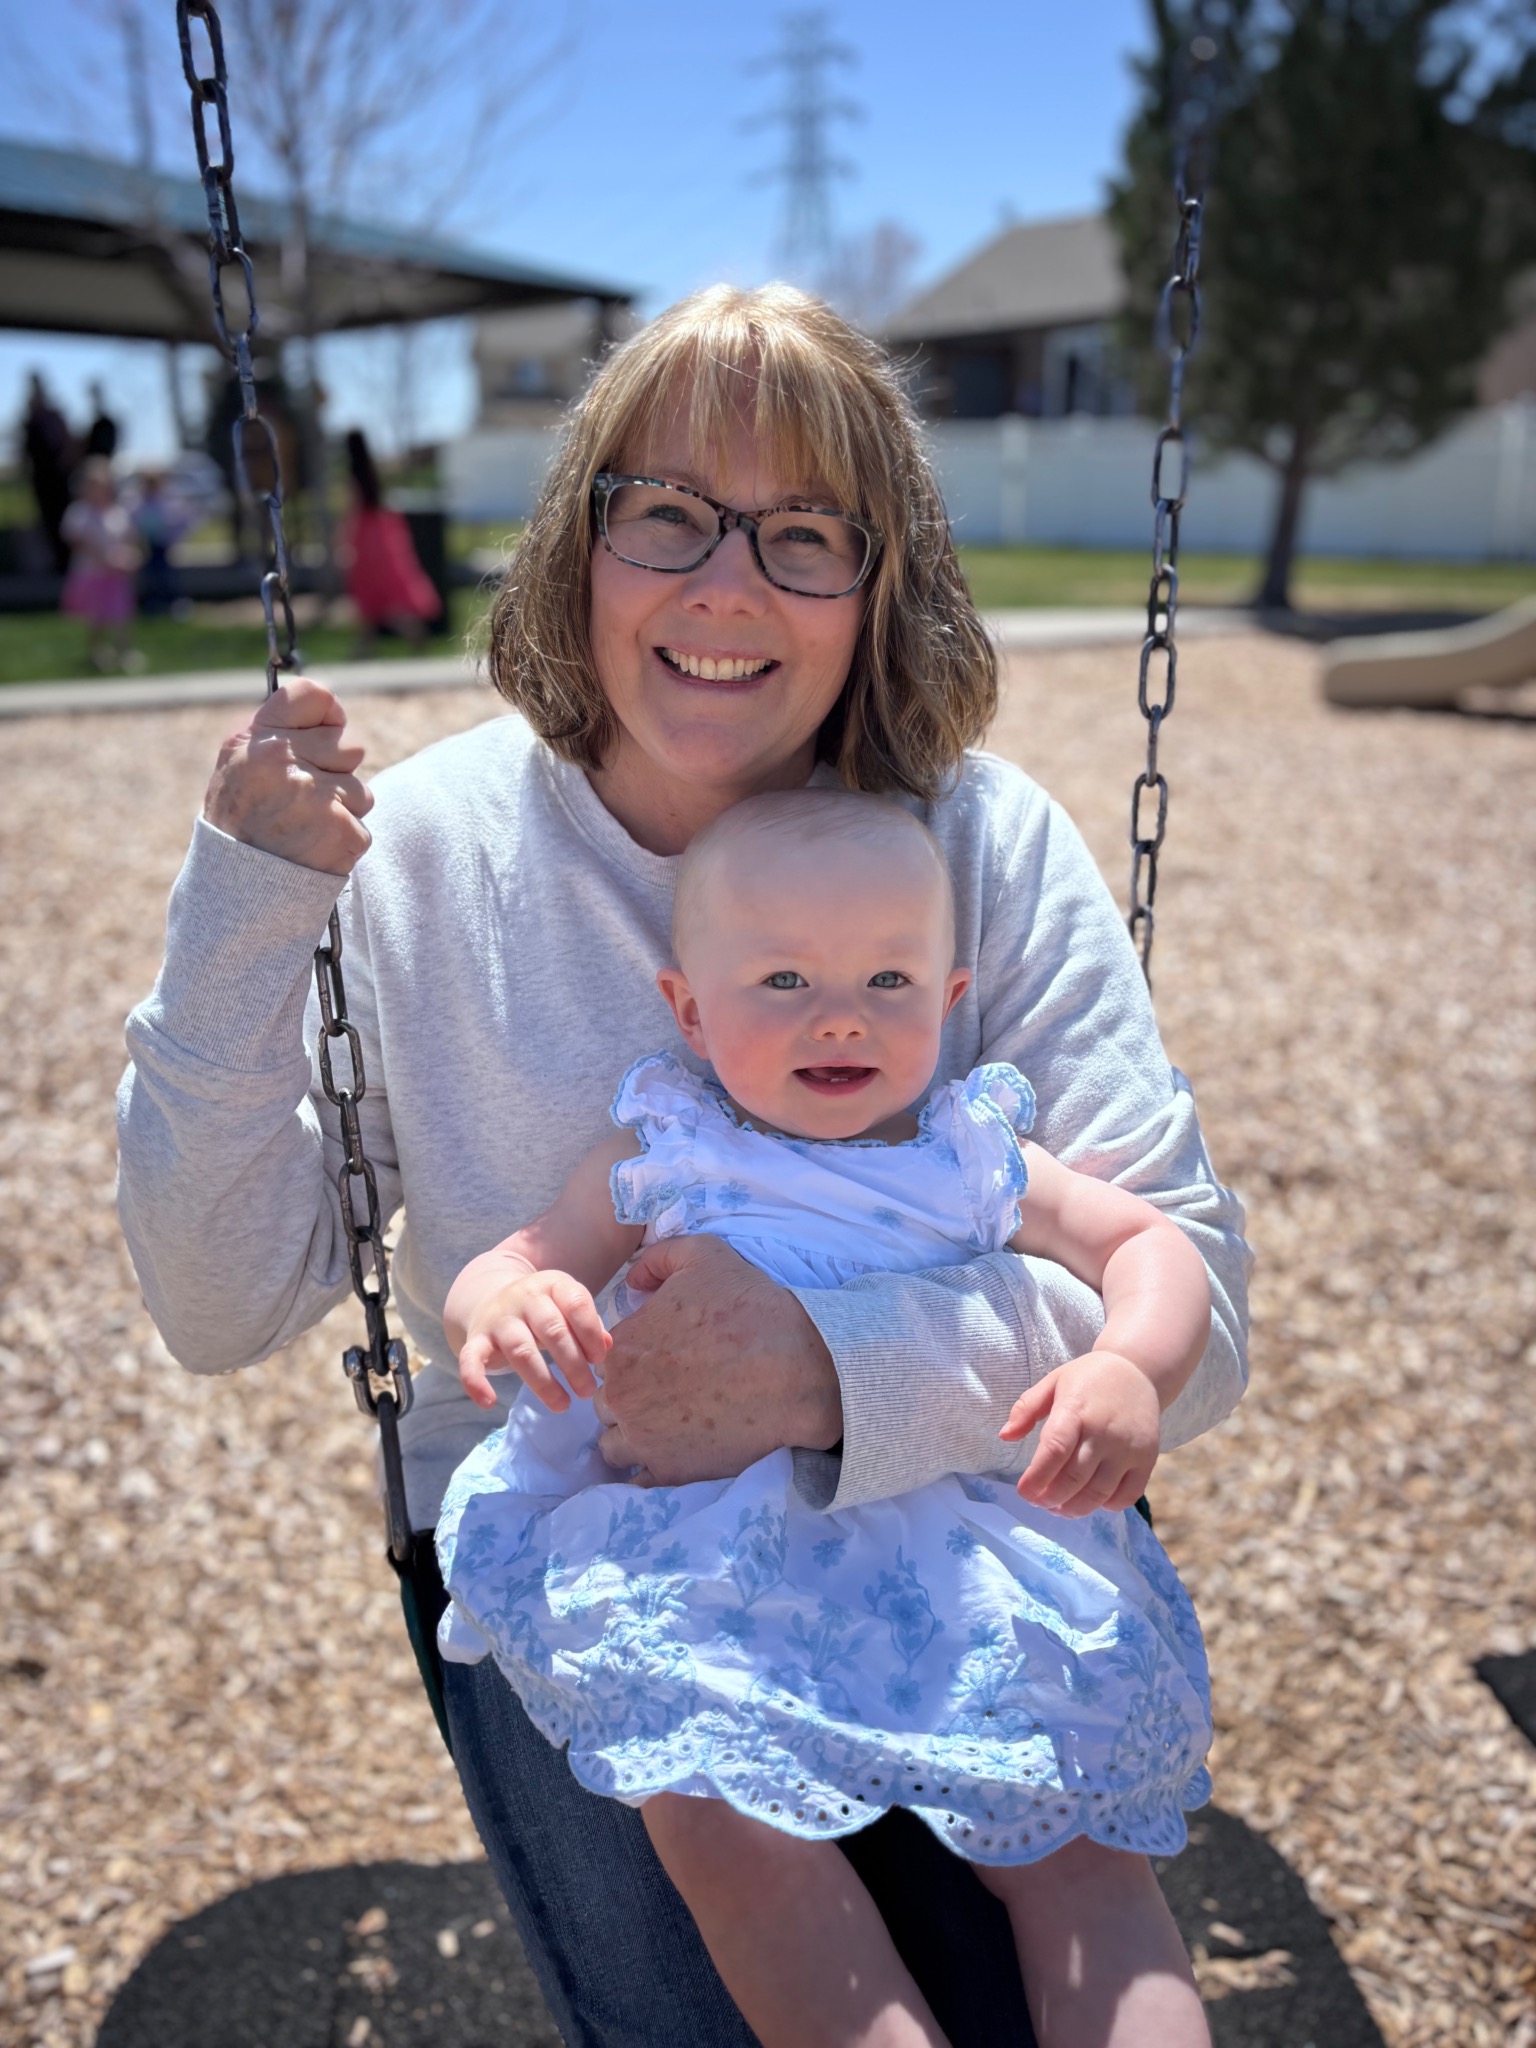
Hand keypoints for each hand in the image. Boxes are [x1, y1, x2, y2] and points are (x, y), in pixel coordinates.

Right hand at [203, 677, 372, 875]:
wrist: (236, 891)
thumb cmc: (240, 824)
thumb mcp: (238, 766)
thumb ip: (276, 731)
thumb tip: (326, 702)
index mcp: (259, 742)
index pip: (315, 696)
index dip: (329, 714)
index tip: (325, 730)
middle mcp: (286, 763)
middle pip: (351, 744)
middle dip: (337, 770)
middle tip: (304, 798)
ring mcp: (316, 797)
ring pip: (360, 788)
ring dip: (343, 809)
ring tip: (306, 827)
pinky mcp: (342, 831)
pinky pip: (362, 823)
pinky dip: (345, 838)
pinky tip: (316, 847)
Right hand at [457, 1269, 610, 1412]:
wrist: (490, 1298)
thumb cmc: (542, 1311)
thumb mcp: (566, 1308)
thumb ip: (588, 1324)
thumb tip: (607, 1346)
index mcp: (552, 1284)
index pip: (576, 1303)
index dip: (590, 1333)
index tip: (599, 1360)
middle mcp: (524, 1297)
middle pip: (552, 1330)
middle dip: (573, 1364)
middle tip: (587, 1391)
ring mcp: (498, 1318)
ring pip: (521, 1350)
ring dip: (543, 1382)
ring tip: (563, 1405)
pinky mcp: (476, 1338)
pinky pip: (471, 1359)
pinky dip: (475, 1381)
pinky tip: (488, 1403)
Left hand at [594, 1235, 842, 1484]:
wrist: (795, 1370)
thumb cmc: (750, 1308)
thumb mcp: (704, 1255)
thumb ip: (657, 1259)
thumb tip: (631, 1281)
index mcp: (622, 1348)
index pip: (608, 1360)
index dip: (636, 1360)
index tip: (665, 1361)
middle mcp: (622, 1397)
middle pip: (608, 1402)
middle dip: (632, 1398)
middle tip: (670, 1393)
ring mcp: (643, 1439)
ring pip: (614, 1443)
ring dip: (633, 1435)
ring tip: (669, 1427)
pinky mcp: (669, 1472)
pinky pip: (637, 1480)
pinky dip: (648, 1470)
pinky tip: (673, 1453)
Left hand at [999, 1350, 1160, 1516]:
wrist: (1138, 1370)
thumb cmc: (1088, 1378)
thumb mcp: (1053, 1382)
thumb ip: (1026, 1408)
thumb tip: (1004, 1436)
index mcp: (1076, 1409)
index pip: (1054, 1450)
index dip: (1036, 1478)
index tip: (1023, 1492)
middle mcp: (1104, 1432)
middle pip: (1073, 1478)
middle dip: (1050, 1498)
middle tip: (1038, 1501)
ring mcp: (1128, 1448)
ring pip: (1098, 1493)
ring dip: (1073, 1509)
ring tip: (1058, 1507)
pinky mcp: (1147, 1460)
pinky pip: (1127, 1496)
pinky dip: (1106, 1507)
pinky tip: (1091, 1501)